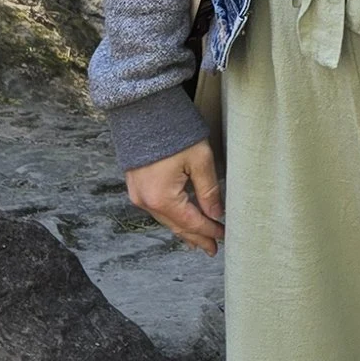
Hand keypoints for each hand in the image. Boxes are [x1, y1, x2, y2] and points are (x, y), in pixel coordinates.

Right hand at [126, 138, 224, 256]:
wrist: (142, 111)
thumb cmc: (172, 132)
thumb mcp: (200, 159)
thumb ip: (209, 190)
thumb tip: (216, 214)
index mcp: (162, 198)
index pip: (192, 223)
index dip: (209, 232)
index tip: (224, 237)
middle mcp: (146, 201)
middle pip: (176, 226)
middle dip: (196, 237)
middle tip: (212, 249)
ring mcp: (137, 194)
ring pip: (166, 219)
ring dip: (184, 228)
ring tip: (199, 239)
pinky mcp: (136, 185)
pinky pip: (157, 209)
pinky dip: (172, 216)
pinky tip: (180, 220)